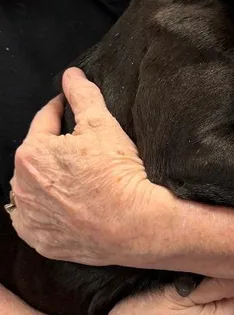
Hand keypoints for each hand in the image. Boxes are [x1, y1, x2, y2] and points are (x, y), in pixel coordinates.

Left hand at [9, 68, 169, 265]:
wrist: (132, 223)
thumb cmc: (116, 172)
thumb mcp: (102, 123)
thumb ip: (82, 95)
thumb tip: (71, 75)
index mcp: (31, 153)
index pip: (45, 119)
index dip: (64, 109)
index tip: (77, 108)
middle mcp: (20, 186)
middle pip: (38, 154)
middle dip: (56, 146)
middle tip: (86, 146)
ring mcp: (28, 216)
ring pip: (35, 186)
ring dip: (50, 178)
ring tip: (81, 176)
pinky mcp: (38, 239)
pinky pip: (37, 217)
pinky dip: (49, 208)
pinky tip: (71, 202)